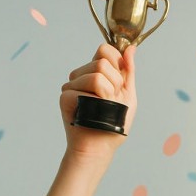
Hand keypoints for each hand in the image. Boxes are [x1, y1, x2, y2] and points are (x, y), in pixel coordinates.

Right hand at [59, 43, 136, 160]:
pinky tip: (89, 113)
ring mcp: (72, 86)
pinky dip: (94, 104)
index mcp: (96, 72)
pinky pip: (83, 91)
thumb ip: (128, 71)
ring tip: (102, 108)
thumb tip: (131, 48)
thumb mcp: (128, 94)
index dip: (116, 64)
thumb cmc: (114, 123)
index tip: (119, 84)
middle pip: (101, 62)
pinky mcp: (65, 97)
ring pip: (94, 75)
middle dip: (114, 84)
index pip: (105, 50)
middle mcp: (82, 76)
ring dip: (106, 94)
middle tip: (111, 101)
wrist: (101, 147)